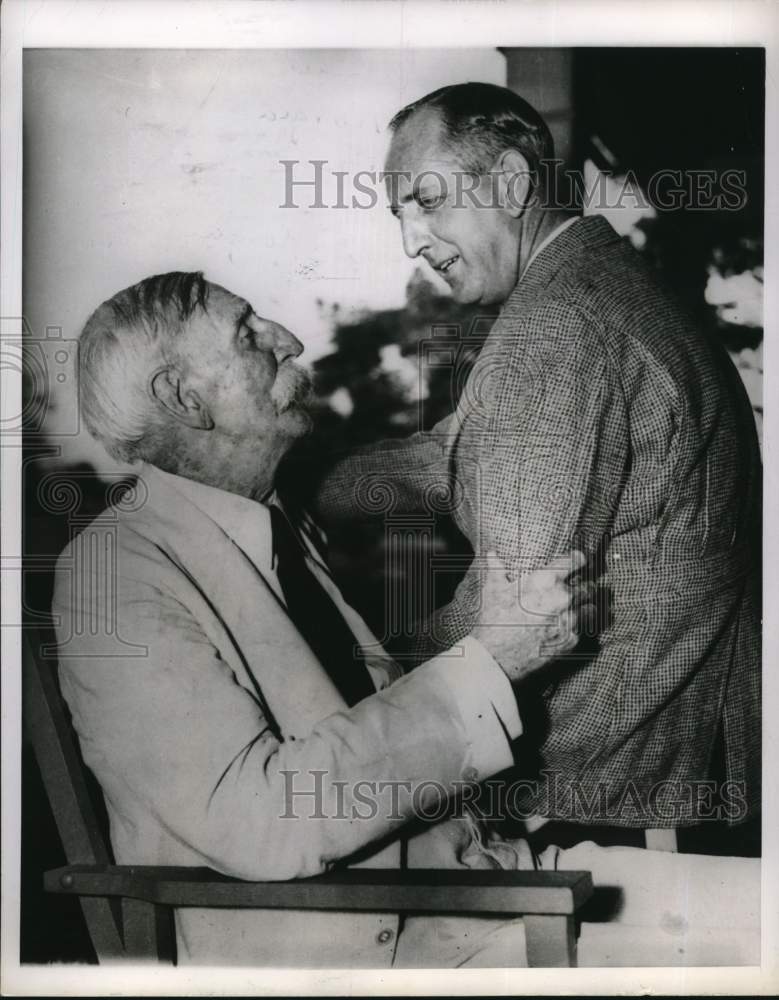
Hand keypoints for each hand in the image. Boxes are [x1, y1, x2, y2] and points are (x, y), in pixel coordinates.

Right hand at [470, 549, 591, 683]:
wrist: (496, 656)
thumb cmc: (494, 619)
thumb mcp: (493, 590)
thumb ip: (496, 568)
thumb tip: (491, 554)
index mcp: (547, 579)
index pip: (577, 560)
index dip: (579, 560)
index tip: (578, 562)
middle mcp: (564, 597)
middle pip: (590, 585)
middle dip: (584, 586)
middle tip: (575, 588)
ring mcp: (570, 620)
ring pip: (592, 608)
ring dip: (586, 606)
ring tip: (576, 608)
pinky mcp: (572, 640)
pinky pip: (583, 630)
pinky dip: (577, 627)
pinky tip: (566, 627)